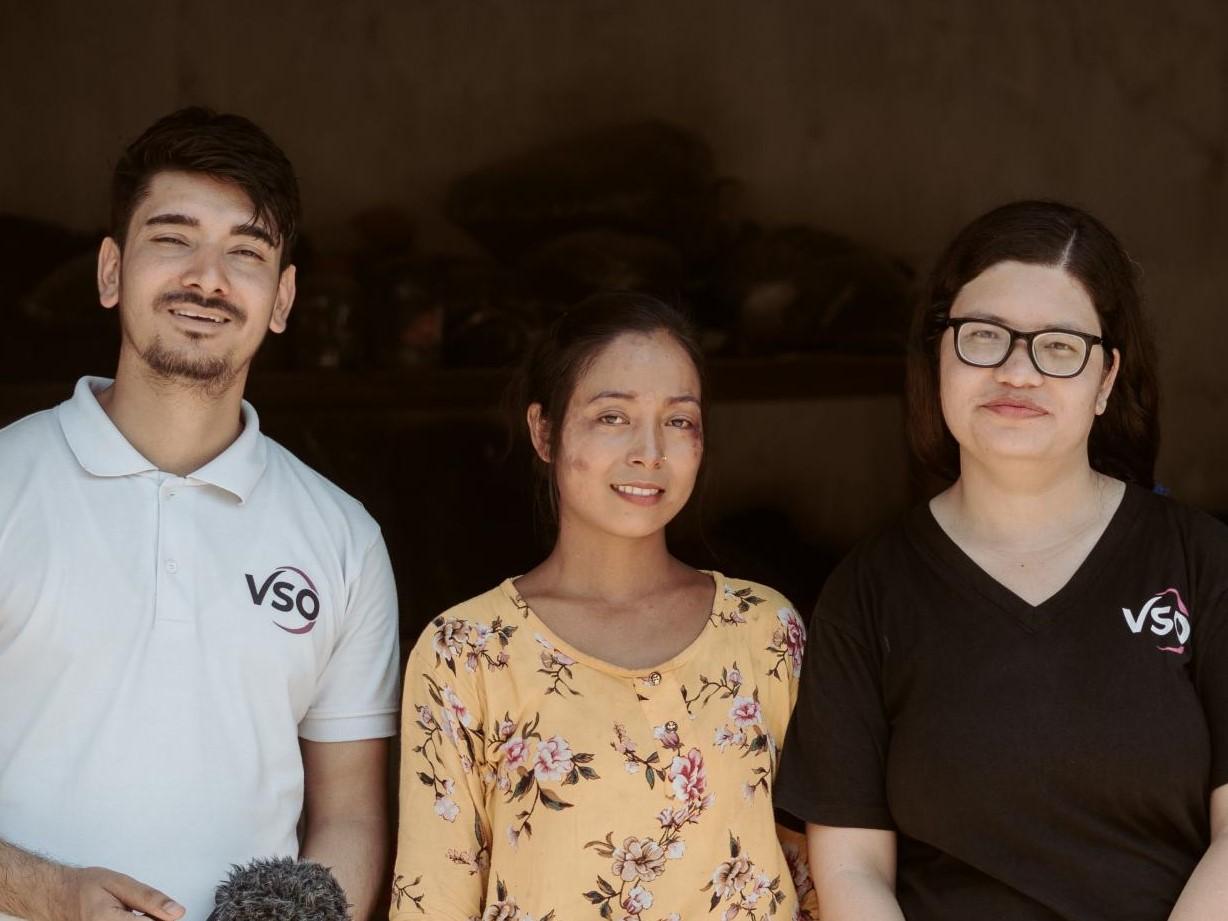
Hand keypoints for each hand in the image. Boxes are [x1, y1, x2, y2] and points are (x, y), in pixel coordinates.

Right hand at [60, 866, 183, 920]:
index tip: (164, 910)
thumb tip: (176, 912)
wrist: (56, 896)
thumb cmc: (83, 887)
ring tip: (128, 913)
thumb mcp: (121, 883)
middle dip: (151, 920)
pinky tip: (126, 919)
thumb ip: (150, 899)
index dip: (162, 917)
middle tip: (137, 909)